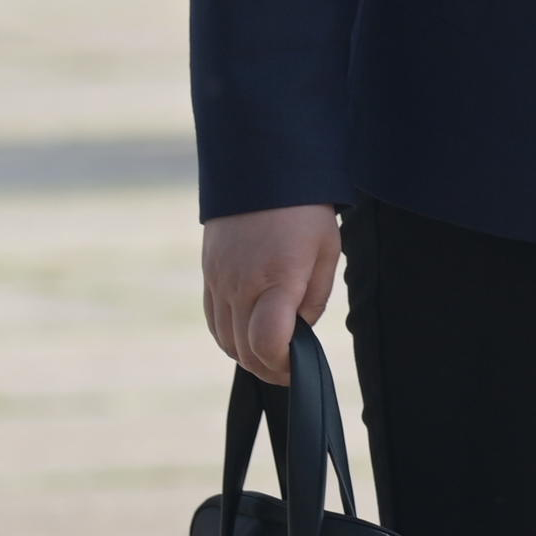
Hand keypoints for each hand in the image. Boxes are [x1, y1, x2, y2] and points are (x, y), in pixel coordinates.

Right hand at [204, 205, 342, 382]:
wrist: (261, 167)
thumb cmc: (303, 210)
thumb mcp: (326, 253)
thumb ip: (314, 301)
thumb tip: (298, 332)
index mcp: (275, 279)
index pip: (267, 345)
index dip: (284, 366)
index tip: (300, 367)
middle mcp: (240, 284)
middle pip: (245, 351)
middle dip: (270, 369)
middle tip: (291, 368)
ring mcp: (219, 280)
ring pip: (225, 341)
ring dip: (248, 355)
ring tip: (272, 352)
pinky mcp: (209, 273)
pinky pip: (213, 320)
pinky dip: (230, 337)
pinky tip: (249, 332)